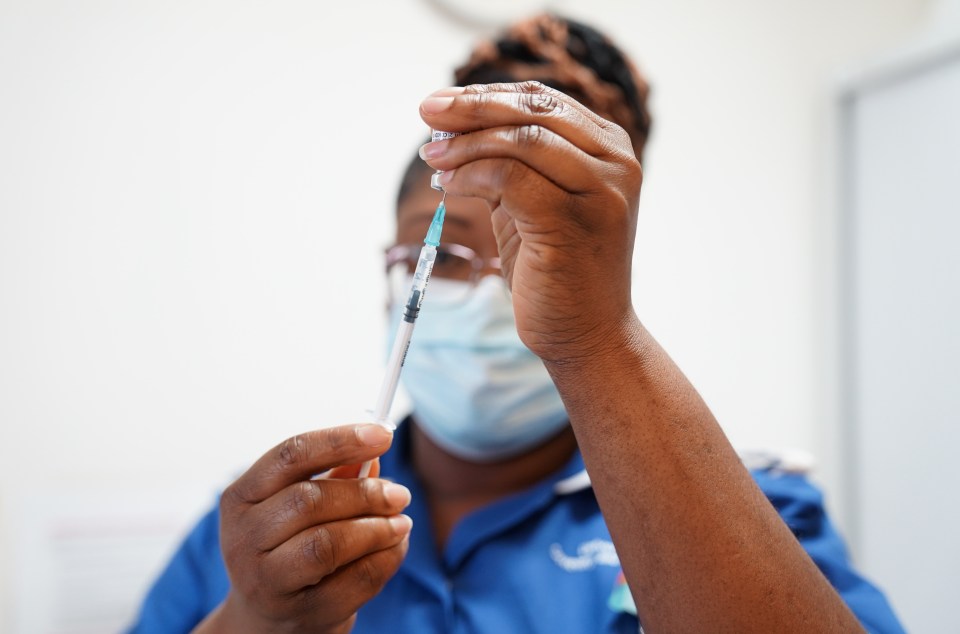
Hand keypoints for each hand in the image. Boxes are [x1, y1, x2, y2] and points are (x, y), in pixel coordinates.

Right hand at [199, 424, 411, 633]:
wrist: (268, 621)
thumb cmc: (287, 549)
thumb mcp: (299, 508)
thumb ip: (335, 478)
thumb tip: (373, 454)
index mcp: (241, 498)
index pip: (290, 455)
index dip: (340, 440)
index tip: (383, 434)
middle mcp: (244, 538)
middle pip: (310, 500)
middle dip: (365, 493)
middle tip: (400, 494)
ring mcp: (267, 581)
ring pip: (329, 543)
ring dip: (377, 529)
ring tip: (401, 523)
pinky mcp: (300, 613)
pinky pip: (354, 581)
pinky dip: (385, 560)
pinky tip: (396, 548)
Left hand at [419, 82, 642, 362]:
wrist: (589, 335)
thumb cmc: (558, 271)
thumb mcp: (534, 203)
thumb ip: (510, 164)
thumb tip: (451, 127)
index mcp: (610, 150)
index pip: (542, 101)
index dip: (486, 94)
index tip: (441, 104)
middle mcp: (616, 163)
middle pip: (532, 111)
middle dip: (470, 108)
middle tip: (427, 113)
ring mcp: (600, 191)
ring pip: (520, 141)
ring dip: (465, 144)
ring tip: (433, 158)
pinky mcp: (573, 221)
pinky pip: (509, 178)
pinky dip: (471, 175)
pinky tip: (448, 184)